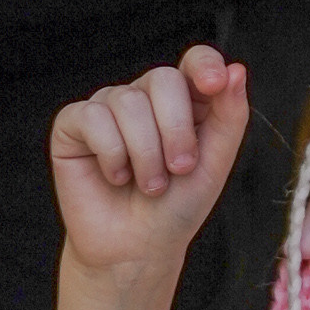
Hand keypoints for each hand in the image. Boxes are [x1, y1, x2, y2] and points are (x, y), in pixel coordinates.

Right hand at [50, 47, 247, 291]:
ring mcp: (107, 107)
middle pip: (163, 79)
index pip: (194, 60)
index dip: (204, 65)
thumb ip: (230, 115)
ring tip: (149, 185)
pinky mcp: (73, 124)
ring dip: (145, 154)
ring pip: (128, 102)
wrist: (136, 249)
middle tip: (179, 169)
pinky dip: (111, 155)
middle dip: (176, 130)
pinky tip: (115, 177)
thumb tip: (236, 70)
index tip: (214, 84)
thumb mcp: (215, 163)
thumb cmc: (177, 207)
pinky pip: (93, 117)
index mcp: (183, 100)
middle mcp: (144, 97)